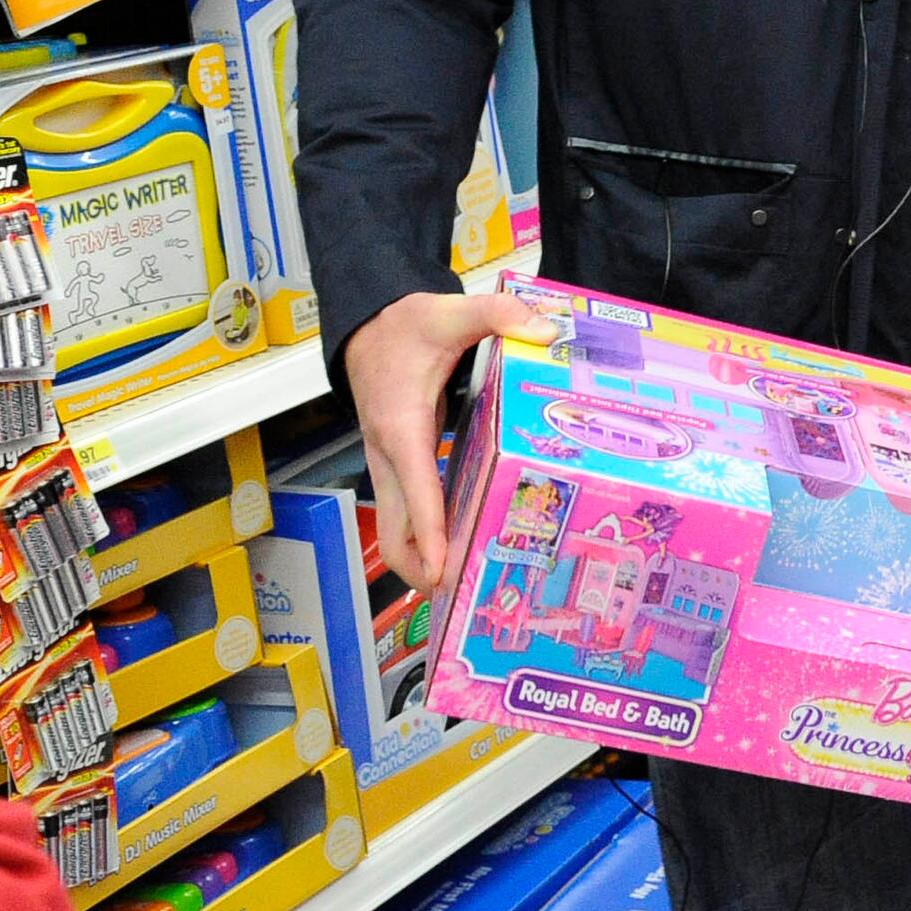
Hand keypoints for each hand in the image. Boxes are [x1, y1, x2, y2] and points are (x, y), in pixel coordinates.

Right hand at [349, 287, 558, 593]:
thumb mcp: (448, 312)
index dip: (429, 533)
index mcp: (401, 426)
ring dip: (422, 558)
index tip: (443, 571)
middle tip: (460, 597)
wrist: (365, 325)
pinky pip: (408, 511)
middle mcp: (389, 454)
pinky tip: (459, 547)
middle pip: (394, 530)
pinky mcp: (399, 464)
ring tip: (463, 587)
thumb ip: (496, 317)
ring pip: (396, 527)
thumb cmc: (403, 326)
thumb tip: (546, 330)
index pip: (415, 490)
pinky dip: (426, 535)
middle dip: (420, 567)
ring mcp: (389, 464)